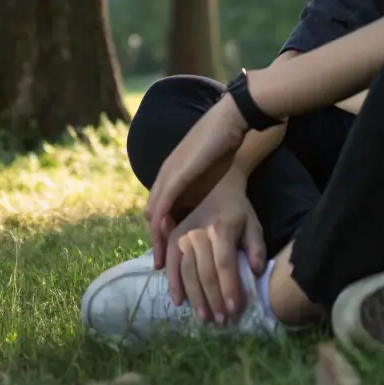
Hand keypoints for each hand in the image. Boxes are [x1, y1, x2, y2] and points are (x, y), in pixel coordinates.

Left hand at [145, 91, 246, 254]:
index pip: (160, 208)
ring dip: (156, 236)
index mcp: (172, 173)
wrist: (230, 121)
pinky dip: (160, 221)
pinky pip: (163, 202)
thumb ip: (202, 187)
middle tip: (161, 263)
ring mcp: (169, 173)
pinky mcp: (176, 173)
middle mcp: (166, 174)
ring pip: (154, 211)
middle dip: (156, 240)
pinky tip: (164, 236)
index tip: (168, 253)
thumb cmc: (225, 144)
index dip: (162, 232)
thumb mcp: (209, 172)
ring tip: (162, 258)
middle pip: (153, 213)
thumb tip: (205, 209)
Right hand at [162, 168, 265, 321]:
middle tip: (221, 321)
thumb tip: (256, 272)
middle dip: (214, 300)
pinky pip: (171, 263)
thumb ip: (256, 247)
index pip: (225, 265)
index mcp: (221, 228)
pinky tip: (179, 301)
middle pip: (205, 272)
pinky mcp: (173, 236)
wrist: (216, 184)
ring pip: (187, 272)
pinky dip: (173, 284)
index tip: (234, 310)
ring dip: (195, 298)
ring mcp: (183, 234)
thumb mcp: (253, 223)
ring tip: (205, 317)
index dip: (229, 289)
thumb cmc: (238, 209)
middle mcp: (199, 232)